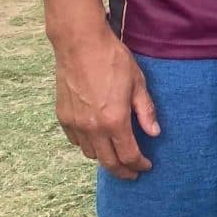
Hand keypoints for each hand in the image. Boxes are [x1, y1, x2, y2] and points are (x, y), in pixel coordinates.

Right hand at [52, 26, 159, 178]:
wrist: (80, 43)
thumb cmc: (112, 59)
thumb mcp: (138, 83)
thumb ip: (146, 111)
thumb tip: (154, 133)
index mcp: (114, 120)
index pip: (129, 155)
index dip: (139, 165)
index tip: (146, 166)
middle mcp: (92, 127)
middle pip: (108, 162)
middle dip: (123, 171)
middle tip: (133, 173)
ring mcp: (75, 123)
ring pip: (90, 153)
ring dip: (105, 157)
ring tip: (116, 153)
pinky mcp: (62, 116)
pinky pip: (75, 140)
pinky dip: (87, 144)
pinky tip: (96, 138)